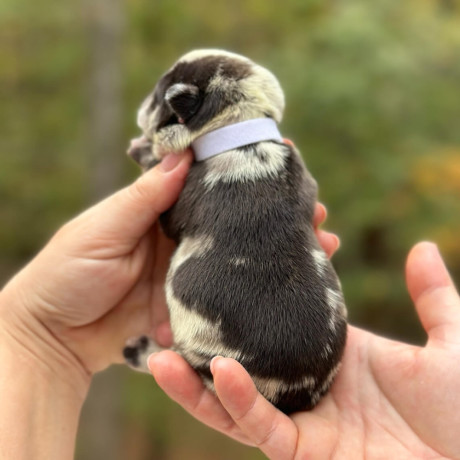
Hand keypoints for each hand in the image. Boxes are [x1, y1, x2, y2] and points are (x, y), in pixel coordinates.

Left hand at [0, 145, 334, 382]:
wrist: (52, 337)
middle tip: (318, 212)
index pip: (211, 189)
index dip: (245, 178)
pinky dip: (257, 294)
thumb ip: (145, 196)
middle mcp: (181, 241)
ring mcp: (189, 276)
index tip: (286, 166)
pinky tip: (291, 287)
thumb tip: (183, 152)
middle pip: (236, 226)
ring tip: (323, 246)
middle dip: (277, 218)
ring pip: (240, 261)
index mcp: (160, 213)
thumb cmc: (67, 273)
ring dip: (278, 255)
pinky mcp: (190, 310)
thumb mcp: (102, 228)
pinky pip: (227, 300)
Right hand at [150, 242, 459, 458]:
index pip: (280, 324)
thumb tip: (422, 245)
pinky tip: (217, 371)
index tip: (222, 273)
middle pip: (244, 365)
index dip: (250, 304)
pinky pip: (262, 428)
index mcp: (336, 356)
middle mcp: (311, 388)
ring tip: (159, 352)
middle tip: (168, 315)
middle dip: (202, 347)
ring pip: (235, 404)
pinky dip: (237, 401)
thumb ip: (432, 296)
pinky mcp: (306, 456)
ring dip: (195, 383)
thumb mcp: (453, 342)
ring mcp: (305, 424)